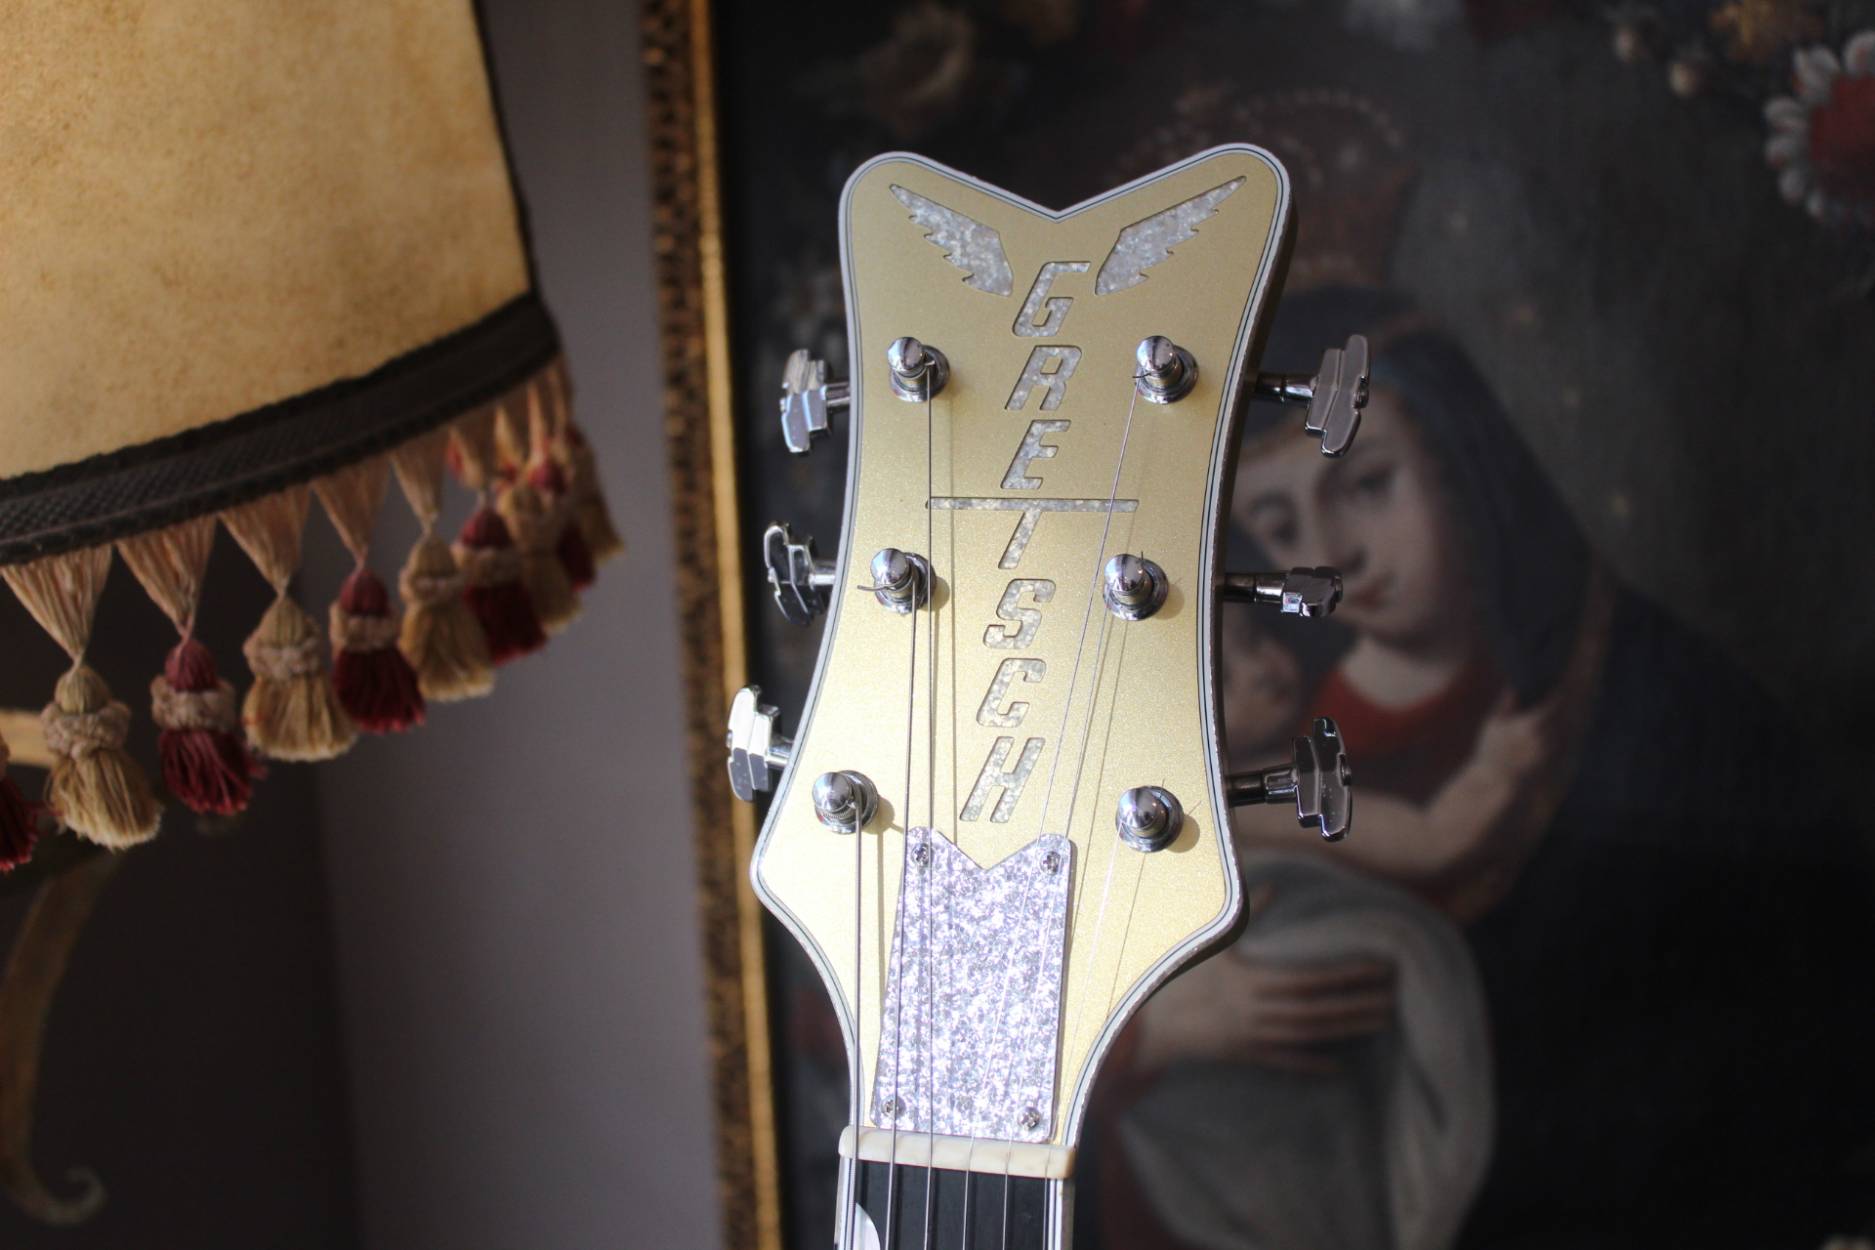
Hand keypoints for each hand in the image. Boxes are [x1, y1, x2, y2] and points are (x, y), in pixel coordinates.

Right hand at [1135, 887, 1395, 1074]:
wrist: (1149, 1024)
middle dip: (1357, 1003)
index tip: (1378, 968)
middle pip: (1319, 1010)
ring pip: (1310, 1036)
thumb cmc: (1179, 976)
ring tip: (1379, 1022)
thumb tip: (1273, 886)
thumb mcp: (1213, 943)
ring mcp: (1255, 1038)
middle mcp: (1259, 1012)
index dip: (1346, 974)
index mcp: (1253, 982)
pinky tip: (1338, 1067)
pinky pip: (1285, 1062)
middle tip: (1393, 997)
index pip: (1312, 979)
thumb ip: (1247, 915)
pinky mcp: (1247, 1055)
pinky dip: (1312, 1065)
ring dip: (1346, 1030)